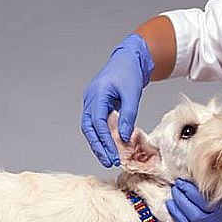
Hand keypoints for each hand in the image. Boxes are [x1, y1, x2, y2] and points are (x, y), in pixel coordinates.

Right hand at [81, 33, 153, 167]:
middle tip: (108, 162)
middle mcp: (91, 99)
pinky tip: (112, 146)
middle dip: (98, 147)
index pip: (97, 123)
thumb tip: (125, 137)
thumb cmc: (130, 72)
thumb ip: (128, 116)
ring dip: (100, 143)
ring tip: (109, 158)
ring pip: (92, 128)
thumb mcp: (132, 94)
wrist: (130, 59)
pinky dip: (104, 135)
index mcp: (96, 95)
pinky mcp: (100, 105)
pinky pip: (98, 123)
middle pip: (89, 129)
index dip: (104, 141)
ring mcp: (93, 102)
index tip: (113, 155)